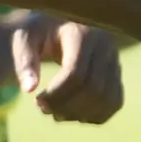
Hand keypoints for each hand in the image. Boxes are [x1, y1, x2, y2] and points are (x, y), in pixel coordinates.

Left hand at [0, 12, 124, 124]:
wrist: (53, 26)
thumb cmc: (36, 33)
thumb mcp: (23, 40)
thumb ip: (24, 61)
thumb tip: (29, 89)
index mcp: (81, 32)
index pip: (76, 73)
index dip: (56, 94)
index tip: (37, 100)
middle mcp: (104, 44)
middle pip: (94, 88)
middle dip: (67, 106)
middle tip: (45, 109)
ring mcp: (114, 59)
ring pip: (107, 98)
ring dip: (80, 114)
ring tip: (58, 113)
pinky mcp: (117, 72)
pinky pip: (115, 102)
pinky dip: (96, 115)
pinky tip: (74, 113)